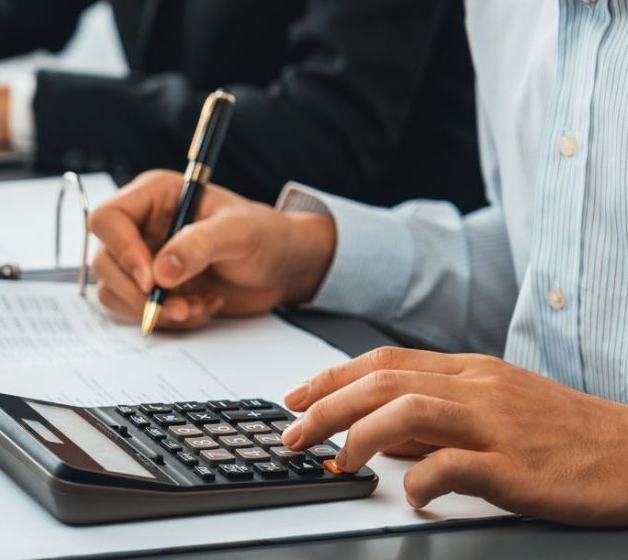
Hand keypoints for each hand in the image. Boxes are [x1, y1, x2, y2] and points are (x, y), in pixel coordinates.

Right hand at [88, 170, 335, 328]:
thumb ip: (199, 245)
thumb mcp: (239, 232)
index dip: (122, 250)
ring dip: (155, 310)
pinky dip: (166, 320)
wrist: (282, 267)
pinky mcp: (152, 290)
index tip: (152, 279)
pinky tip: (200, 307)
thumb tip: (160, 272)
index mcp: (155, 197)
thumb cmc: (265, 235)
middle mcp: (141, 227)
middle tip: (180, 306)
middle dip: (140, 293)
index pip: (108, 219)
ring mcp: (143, 260)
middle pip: (105, 261)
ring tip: (197, 306)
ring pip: (114, 291)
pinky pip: (136, 311)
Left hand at [281, 347, 627, 525]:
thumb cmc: (563, 432)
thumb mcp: (495, 407)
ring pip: (409, 411)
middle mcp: (478, 388)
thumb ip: (436, 416)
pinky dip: (419, 480)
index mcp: (470, 370)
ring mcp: (497, 425)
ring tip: (338, 463)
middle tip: (293, 435)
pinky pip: (453, 467)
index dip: (330, 378)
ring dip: (359, 437)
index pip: (383, 362)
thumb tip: (376, 433)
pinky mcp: (516, 467)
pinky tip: (408, 494)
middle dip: (326, 407)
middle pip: (383, 383)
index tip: (294, 397)